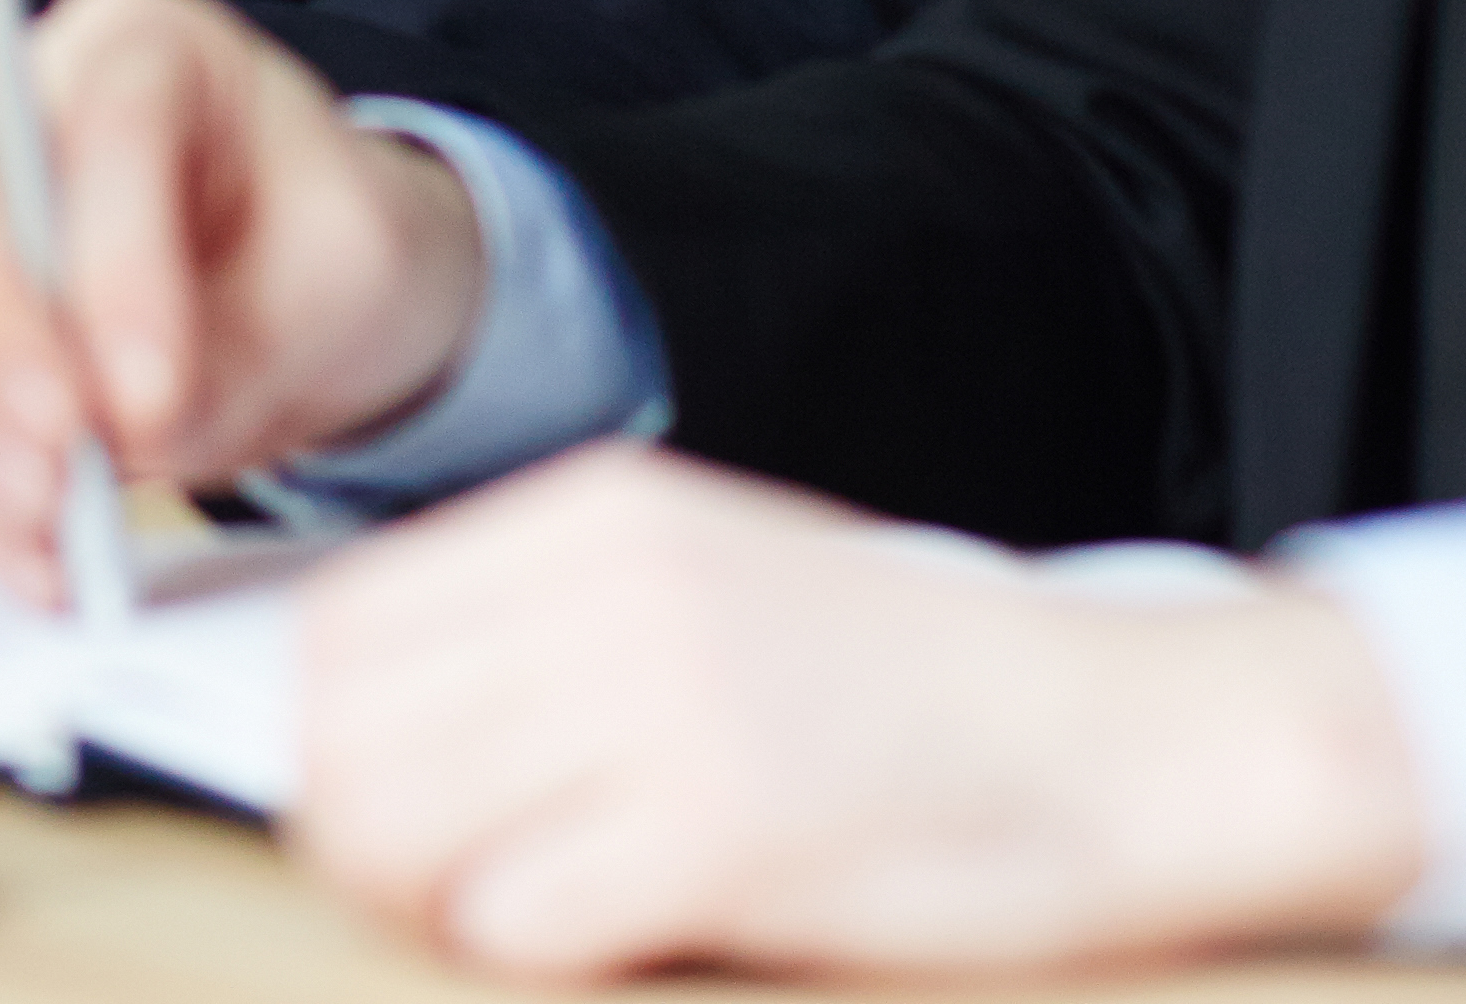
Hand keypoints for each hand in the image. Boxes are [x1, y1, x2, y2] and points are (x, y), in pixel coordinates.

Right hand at [0, 0, 484, 597]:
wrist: (298, 288)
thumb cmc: (321, 244)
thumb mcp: (348, 275)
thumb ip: (252, 343)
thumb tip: (128, 433)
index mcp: (139, 40)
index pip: (100, 129)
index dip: (114, 267)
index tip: (153, 396)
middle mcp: (11, 94)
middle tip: (62, 461)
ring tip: (46, 523)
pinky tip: (25, 547)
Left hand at [295, 445, 1427, 978]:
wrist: (1135, 735)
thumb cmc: (920, 693)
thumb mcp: (710, 587)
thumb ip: (548, 628)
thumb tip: (363, 721)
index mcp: (594, 516)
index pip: (336, 631)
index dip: (329, 745)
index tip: (387, 809)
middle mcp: (607, 588)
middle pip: (338, 733)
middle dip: (361, 837)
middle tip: (449, 893)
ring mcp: (662, 701)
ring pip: (393, 826)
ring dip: (433, 901)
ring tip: (537, 912)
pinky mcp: (722, 826)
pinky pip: (512, 919)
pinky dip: (536, 950)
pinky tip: (626, 933)